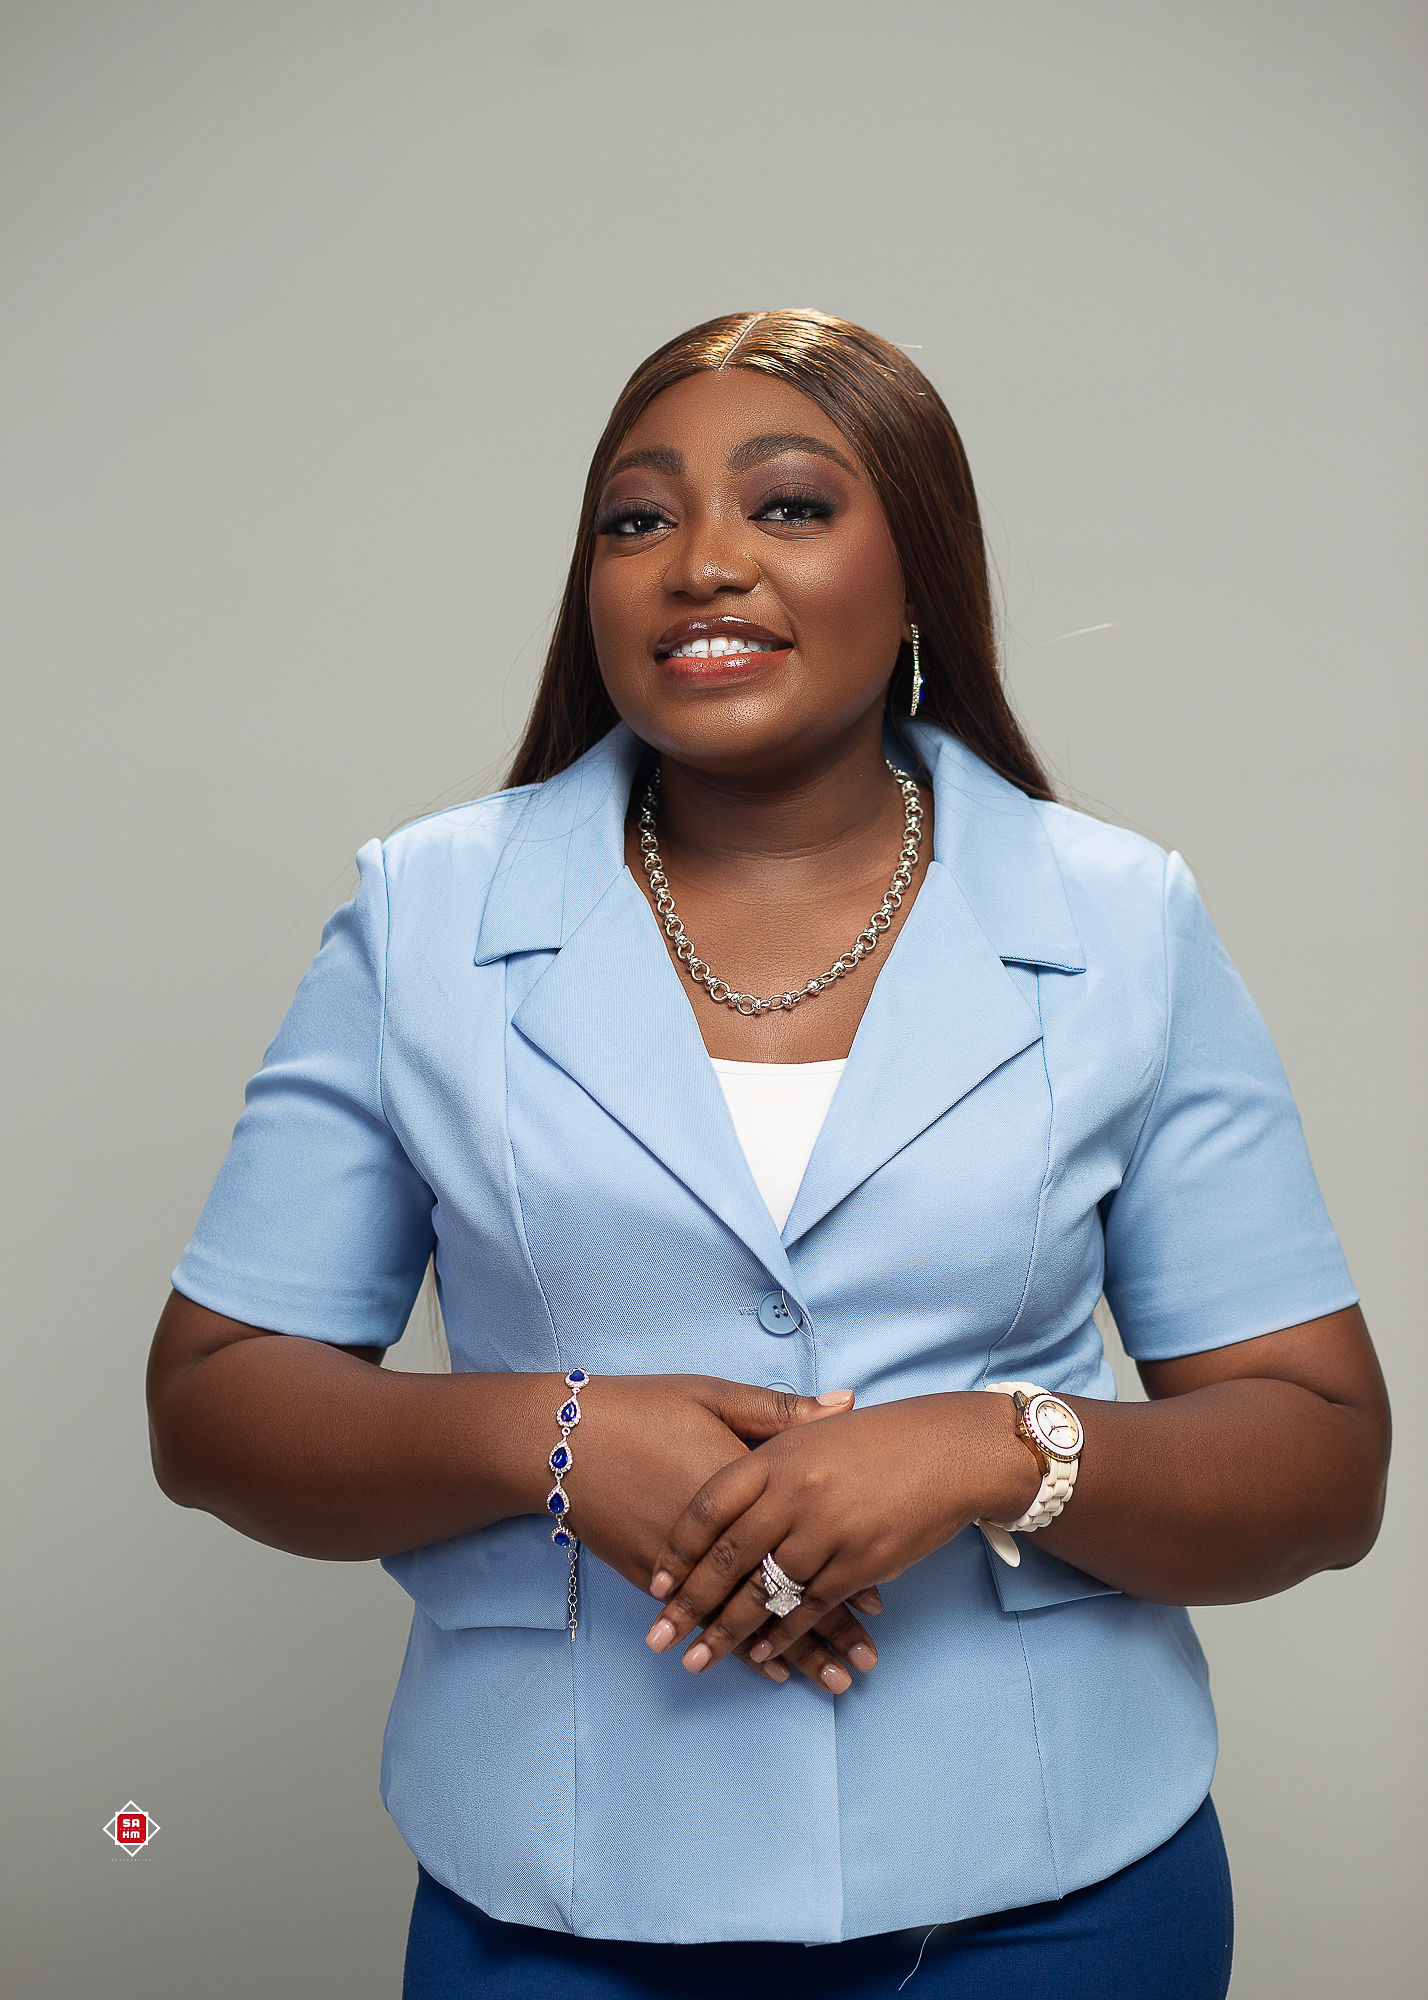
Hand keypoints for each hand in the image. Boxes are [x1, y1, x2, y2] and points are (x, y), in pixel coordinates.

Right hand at [567, 1374, 884, 1691]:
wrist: (562, 1438)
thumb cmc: (643, 1409)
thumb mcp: (714, 1396)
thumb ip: (782, 1412)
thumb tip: (848, 1403)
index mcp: (744, 1488)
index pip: (805, 1542)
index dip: (845, 1576)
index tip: (882, 1607)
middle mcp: (719, 1536)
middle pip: (783, 1591)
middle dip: (829, 1631)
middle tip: (866, 1663)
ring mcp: (684, 1564)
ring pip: (749, 1619)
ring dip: (792, 1653)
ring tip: (834, 1682)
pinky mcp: (652, 1577)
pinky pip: (706, 1622)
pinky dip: (739, 1650)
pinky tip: (768, 1672)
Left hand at [642, 1391, 1038, 1673]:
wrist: (951, 1451)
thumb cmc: (880, 1436)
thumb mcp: (815, 1428)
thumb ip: (768, 1444)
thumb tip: (720, 1451)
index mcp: (777, 1457)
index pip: (710, 1507)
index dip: (680, 1548)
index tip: (656, 1582)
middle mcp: (796, 1495)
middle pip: (729, 1558)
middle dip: (689, 1604)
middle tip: (658, 1638)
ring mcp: (828, 1532)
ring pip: (766, 1591)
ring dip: (728, 1632)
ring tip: (697, 1659)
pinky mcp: (859, 1565)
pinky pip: (810, 1607)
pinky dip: (783, 1635)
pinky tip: (761, 1654)